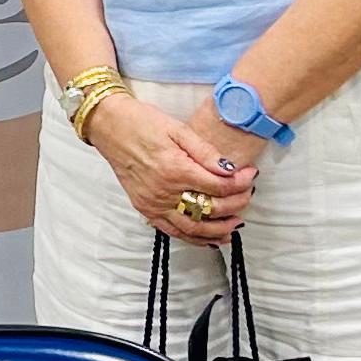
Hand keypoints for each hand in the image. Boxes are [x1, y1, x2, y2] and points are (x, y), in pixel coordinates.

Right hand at [82, 93, 260, 241]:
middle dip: (236, 204)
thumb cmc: (142, 123)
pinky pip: (172, 231)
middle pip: (210, 209)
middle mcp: (164, 192)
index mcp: (175, 169)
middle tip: (248, 194)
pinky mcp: (145, 208)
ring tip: (236, 225)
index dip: (240, 183)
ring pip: (193, 228)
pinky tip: (209, 238)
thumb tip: (230, 169)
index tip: (251, 174)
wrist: (109, 127)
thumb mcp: (177, 129)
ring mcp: (153, 204)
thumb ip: (205, 151)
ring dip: (218, 230)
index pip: (219, 186)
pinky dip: (193, 238)